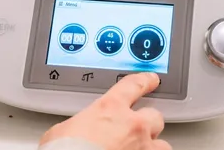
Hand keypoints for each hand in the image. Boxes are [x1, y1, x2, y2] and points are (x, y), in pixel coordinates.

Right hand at [40, 72, 169, 149]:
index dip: (145, 81)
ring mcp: (142, 148)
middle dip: (148, 120)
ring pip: (162, 143)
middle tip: (138, 127)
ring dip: (153, 145)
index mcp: (110, 108)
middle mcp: (132, 126)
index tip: (151, 79)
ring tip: (143, 148)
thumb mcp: (62, 131)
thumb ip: (76, 125)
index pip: (134, 85)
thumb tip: (70, 132)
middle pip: (155, 115)